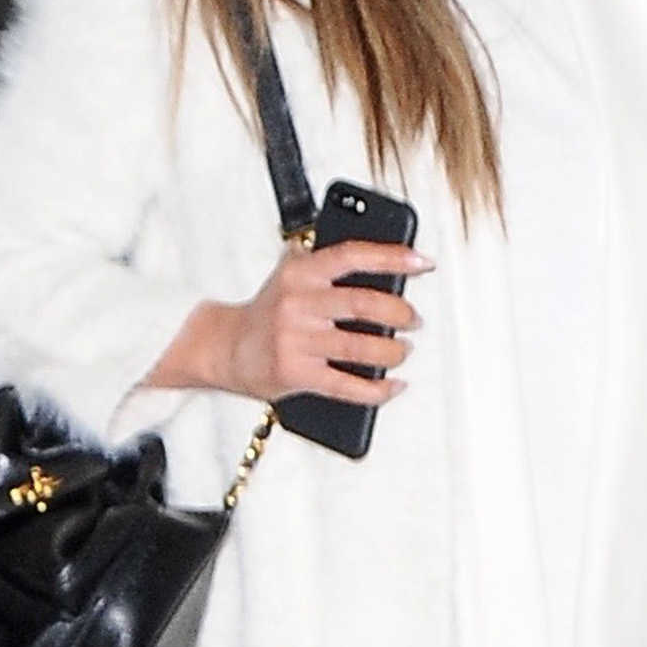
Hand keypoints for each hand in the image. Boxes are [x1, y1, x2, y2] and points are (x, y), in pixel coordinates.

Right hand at [146, 240, 432, 403]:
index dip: (391, 256)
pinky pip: (348, 386)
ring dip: (393, 352)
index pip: (352, 256)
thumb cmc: (269, 312)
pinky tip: (394, 385)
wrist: (223, 347)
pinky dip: (378, 390)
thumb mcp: (290, 275)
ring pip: (361, 348)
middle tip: (415, 319)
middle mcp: (298, 304)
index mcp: (301, 272)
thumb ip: (326, 264)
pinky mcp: (297, 374)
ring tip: (403, 351)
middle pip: (363, 304)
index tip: (423, 262)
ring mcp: (297, 341)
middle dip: (400, 313)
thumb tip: (383, 261)